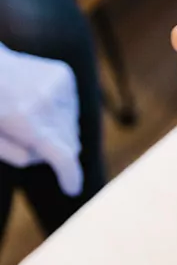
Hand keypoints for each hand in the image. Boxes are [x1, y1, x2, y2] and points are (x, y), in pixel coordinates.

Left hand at [0, 44, 81, 195]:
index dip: (70, 176)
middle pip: (69, 143)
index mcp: (25, 121)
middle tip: (30, 140)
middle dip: (55, 149)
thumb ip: (16, 154)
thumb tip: (43, 158)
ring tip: (30, 116)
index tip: (71, 188)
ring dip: (57, 129)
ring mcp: (58, 86)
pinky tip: (38, 101)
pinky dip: (60, 111)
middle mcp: (46, 103)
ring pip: (71, 126)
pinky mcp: (64, 76)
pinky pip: (72, 107)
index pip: (64, 157)